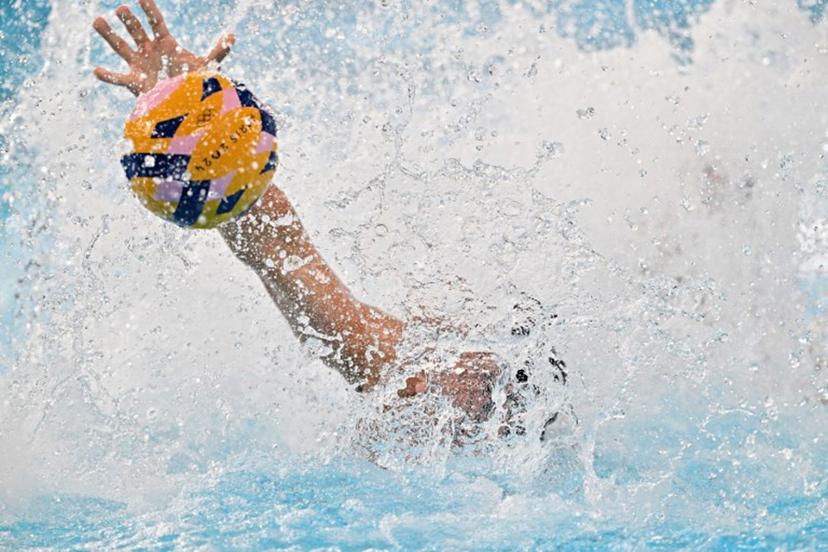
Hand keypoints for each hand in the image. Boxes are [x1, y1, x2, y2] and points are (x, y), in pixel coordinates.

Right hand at [92, 0, 234, 95]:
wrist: (187, 105)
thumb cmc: (195, 82)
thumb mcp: (208, 66)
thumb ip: (218, 51)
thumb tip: (232, 36)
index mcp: (166, 43)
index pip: (155, 21)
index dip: (149, 9)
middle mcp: (150, 51)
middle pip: (136, 30)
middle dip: (129, 20)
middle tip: (121, 9)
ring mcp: (140, 65)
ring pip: (121, 47)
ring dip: (109, 35)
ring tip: (96, 21)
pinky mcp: (135, 82)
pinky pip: (118, 78)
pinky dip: (107, 75)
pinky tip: (96, 70)